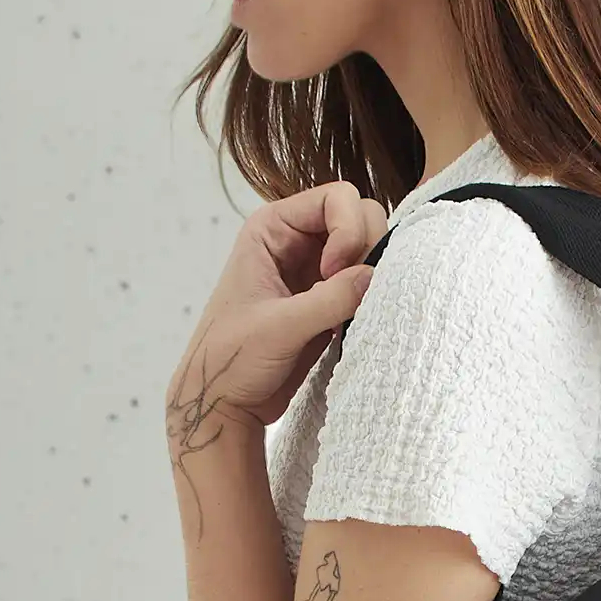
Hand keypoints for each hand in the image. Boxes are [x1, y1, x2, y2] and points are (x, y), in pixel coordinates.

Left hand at [167, 182, 386, 458]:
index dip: (348, 229)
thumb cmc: (231, 360)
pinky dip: (373, 294)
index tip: (333, 272)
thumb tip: (376, 276)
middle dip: (366, 249)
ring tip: (350, 309)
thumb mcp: (279, 327)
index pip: (336, 198)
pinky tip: (354, 321)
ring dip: (373, 273)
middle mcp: (297, 240)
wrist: (224, 403)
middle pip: (360, 216)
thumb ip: (329, 299)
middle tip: (346, 292)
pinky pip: (367, 281)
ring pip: (369, 249)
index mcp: (272, 228)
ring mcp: (317, 269)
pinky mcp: (330, 298)